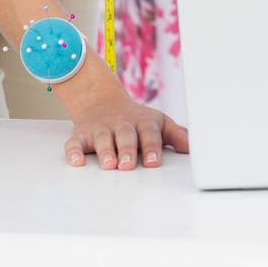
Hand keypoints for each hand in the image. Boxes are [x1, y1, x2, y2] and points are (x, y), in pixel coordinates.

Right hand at [63, 77, 188, 170]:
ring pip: (103, 138)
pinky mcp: (82, 134)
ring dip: (105, 151)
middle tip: (129, 165)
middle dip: (128, 150)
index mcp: (143, 122)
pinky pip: (75, 143)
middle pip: (126, 135)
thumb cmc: (136, 119)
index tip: (154, 162)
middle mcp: (122, 124)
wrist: (102, 101)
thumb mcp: (158, 123)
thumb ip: (176, 135)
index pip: (149, 133)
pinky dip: (74, 151)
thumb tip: (193, 149)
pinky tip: (76, 161)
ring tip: (109, 165)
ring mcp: (101, 128)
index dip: (152, 147)